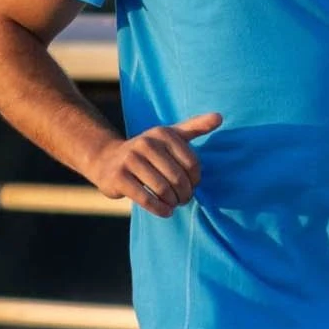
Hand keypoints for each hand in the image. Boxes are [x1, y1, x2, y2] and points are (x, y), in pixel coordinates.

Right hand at [89, 112, 221, 217]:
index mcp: (163, 133)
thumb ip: (195, 126)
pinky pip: (146, 198)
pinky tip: (165, 211)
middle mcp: (146, 143)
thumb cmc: (148, 152)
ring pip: (163, 189)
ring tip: (173, 204)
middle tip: (183, 199)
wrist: (107, 160)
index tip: (191, 186)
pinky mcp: (118, 177)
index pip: (192, 163)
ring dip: (172, 202)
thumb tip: (220, 117)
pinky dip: (160, 209)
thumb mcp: (170, 135)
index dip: (195, 180)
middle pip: (178, 178)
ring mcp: (130, 160)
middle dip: (184, 194)